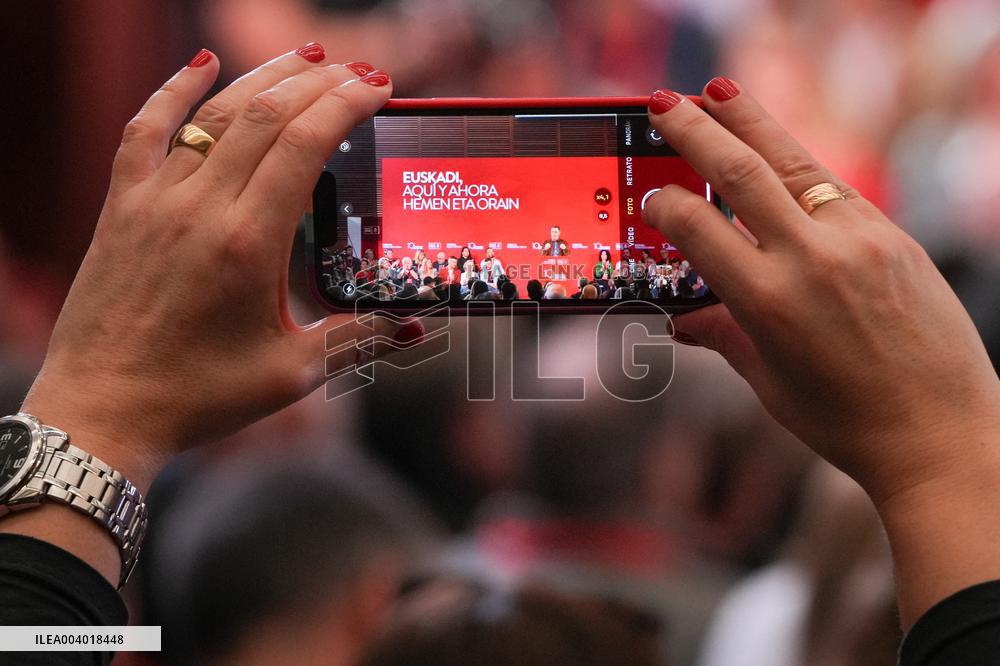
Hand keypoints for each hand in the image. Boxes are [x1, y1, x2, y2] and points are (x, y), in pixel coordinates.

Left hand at [22, 46, 415, 488]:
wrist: (102, 410)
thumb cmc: (197, 396)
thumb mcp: (290, 373)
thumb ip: (357, 340)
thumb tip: (415, 328)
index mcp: (248, 244)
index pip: (304, 144)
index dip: (346, 104)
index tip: (378, 89)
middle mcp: (201, 208)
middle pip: (266, 115)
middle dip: (320, 82)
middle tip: (360, 71)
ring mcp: (156, 200)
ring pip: (216, 113)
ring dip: (266, 77)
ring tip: (308, 57)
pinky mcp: (122, 206)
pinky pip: (146, 128)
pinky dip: (173, 89)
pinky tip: (203, 62)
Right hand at [642, 80, 999, 623]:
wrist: (942, 433)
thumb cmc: (847, 420)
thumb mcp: (769, 380)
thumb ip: (723, 335)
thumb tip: (684, 320)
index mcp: (768, 302)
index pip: (697, 226)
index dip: (664, 203)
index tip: (650, 195)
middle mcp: (812, 260)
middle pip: (741, 171)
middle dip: (694, 128)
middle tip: (662, 101)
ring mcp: (859, 240)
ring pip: (793, 161)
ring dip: (749, 121)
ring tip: (717, 93)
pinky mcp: (892, 234)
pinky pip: (833, 187)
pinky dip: (796, 164)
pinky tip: (776, 152)